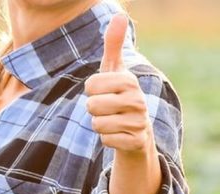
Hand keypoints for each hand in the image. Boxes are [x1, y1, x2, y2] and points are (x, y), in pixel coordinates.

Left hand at [85, 14, 154, 157]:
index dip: (91, 91)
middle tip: (108, 109)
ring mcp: (139, 121)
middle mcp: (138, 100)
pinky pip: (105, 140)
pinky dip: (107, 139)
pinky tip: (118, 134)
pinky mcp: (136, 141)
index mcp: (129, 81)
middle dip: (94, 110)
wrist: (137, 131)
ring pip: (97, 124)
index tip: (103, 92)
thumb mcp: (114, 71)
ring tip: (113, 121)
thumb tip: (120, 15)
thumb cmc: (119, 95)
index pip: (90, 86)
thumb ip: (113, 45)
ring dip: (99, 125)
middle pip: (92, 105)